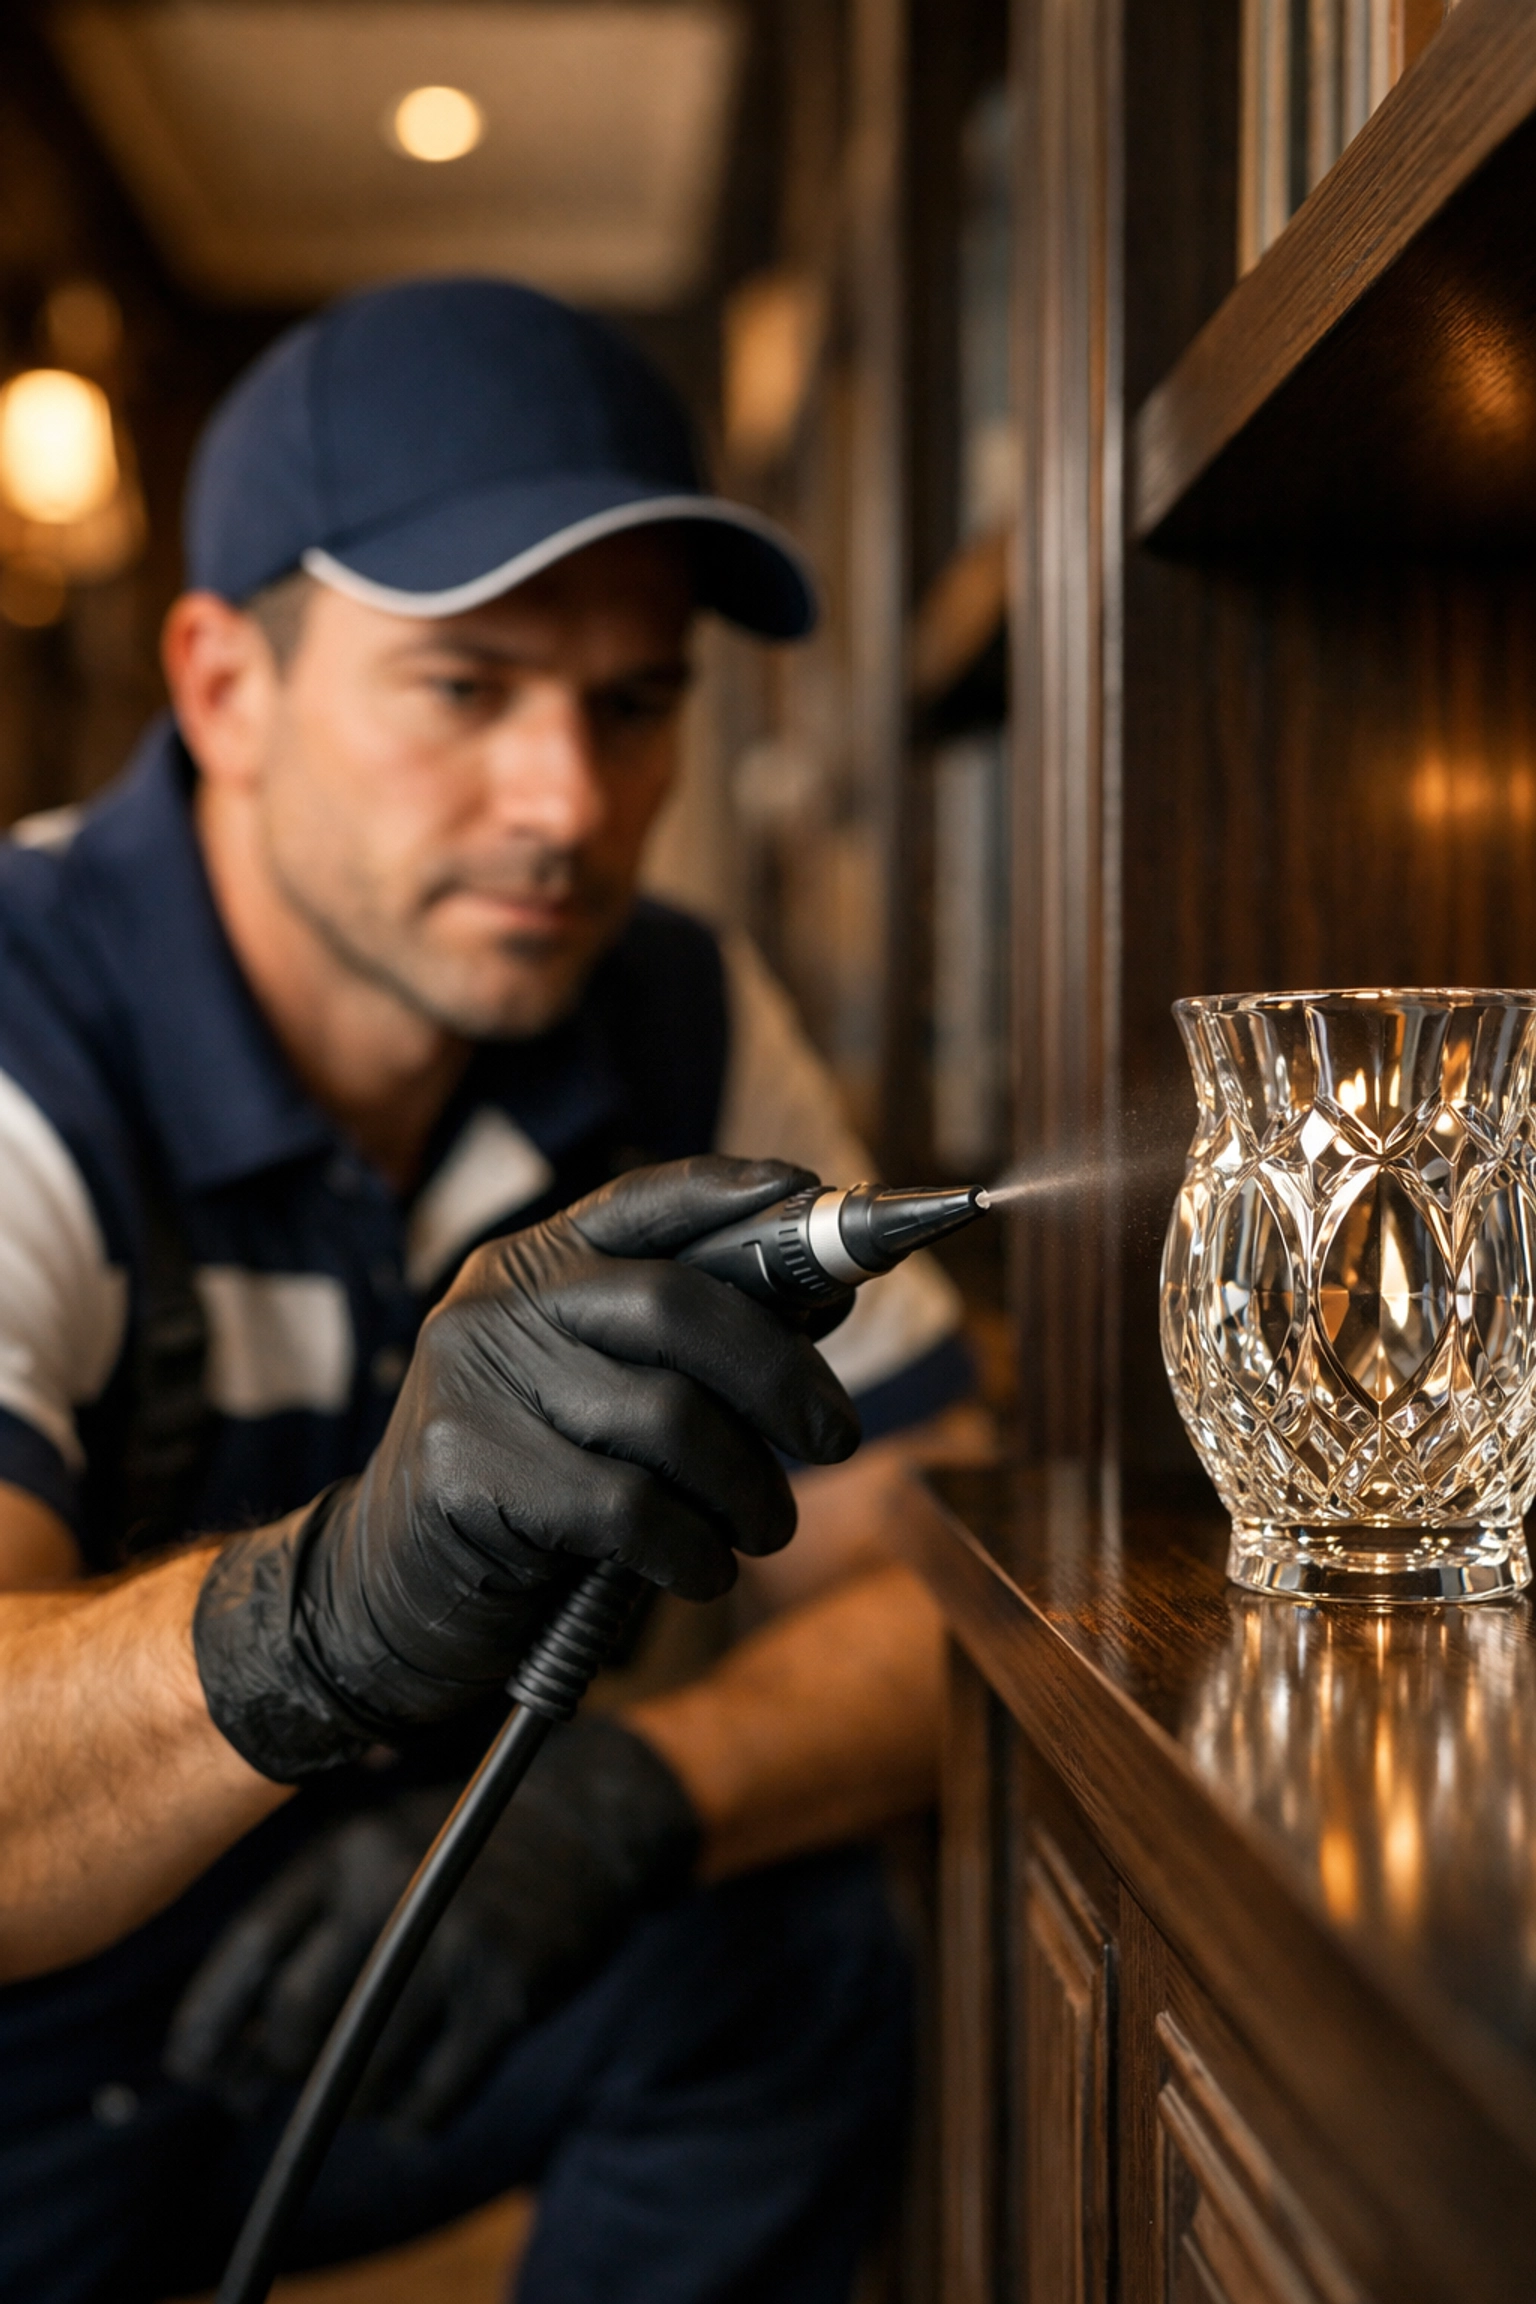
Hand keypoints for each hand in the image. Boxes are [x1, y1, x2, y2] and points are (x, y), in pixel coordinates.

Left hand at [164, 1715, 698, 2131]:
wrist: (589, 1822)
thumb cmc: (458, 1847)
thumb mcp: (377, 1848)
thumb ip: (308, 1926)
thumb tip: (227, 2052)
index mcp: (348, 1848)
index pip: (249, 1950)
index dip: (207, 2024)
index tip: (199, 2070)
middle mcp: (395, 1889)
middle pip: (297, 2021)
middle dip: (284, 2066)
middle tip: (297, 2074)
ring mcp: (455, 1944)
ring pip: (361, 2070)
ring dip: (352, 2096)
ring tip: (368, 2080)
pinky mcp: (507, 1995)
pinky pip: (431, 2098)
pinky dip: (413, 2117)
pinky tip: (418, 2096)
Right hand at [193, 1158, 859, 1780]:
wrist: (380, 1595)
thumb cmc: (524, 1490)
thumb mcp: (596, 1394)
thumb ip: (688, 1346)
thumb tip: (825, 1298)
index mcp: (531, 1266)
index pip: (645, 1204)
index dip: (736, 1194)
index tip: (815, 1199)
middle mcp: (496, 1304)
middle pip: (682, 1309)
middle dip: (783, 1377)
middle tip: (835, 1438)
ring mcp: (474, 1382)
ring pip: (672, 1421)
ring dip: (749, 1489)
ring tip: (762, 1527)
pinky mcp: (468, 1472)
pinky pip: (633, 1508)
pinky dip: (695, 1550)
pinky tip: (700, 1570)